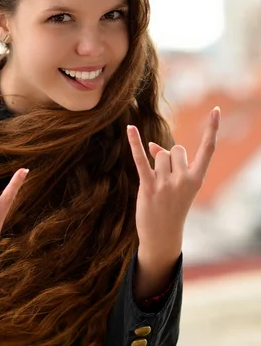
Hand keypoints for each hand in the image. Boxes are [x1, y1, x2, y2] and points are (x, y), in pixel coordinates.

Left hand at [127, 107, 219, 267]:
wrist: (162, 235)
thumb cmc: (171, 207)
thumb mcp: (178, 185)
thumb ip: (170, 163)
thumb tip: (152, 145)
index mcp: (197, 179)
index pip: (207, 149)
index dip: (212, 129)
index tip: (216, 110)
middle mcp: (184, 180)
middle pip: (175, 149)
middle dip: (169, 157)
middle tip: (167, 181)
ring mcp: (166, 184)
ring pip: (160, 154)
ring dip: (156, 164)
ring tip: (157, 185)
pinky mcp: (148, 186)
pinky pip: (141, 159)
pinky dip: (135, 143)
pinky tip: (130, 128)